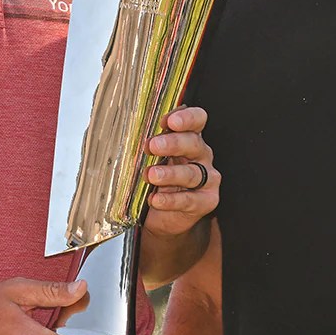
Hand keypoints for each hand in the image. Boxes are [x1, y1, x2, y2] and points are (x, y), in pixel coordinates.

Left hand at [144, 105, 217, 237]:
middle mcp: (201, 155)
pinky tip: (156, 200)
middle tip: (153, 146)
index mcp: (189, 138)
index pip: (197, 120)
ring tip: (151, 175)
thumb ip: (147, 148)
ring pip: (192, 173)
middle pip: (193, 143)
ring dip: (170, 174)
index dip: (186, 118)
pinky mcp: (206, 200)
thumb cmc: (155, 181)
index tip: (169, 121)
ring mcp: (207, 179)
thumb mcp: (149, 160)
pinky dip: (171, 200)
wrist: (161, 216)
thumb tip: (128, 137)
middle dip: (173, 143)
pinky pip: (189, 200)